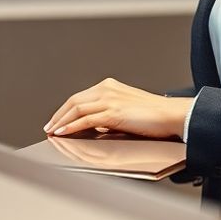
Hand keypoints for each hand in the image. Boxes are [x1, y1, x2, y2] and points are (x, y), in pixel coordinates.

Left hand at [43, 77, 191, 139]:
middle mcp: (107, 89)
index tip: (56, 120)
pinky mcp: (113, 112)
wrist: (171, 114)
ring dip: (61, 122)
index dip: (64, 110)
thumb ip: (109, 113)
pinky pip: (85, 119)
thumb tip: (94, 124)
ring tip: (52, 132)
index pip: (79, 97)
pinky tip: (63, 133)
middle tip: (49, 127)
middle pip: (74, 101)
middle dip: (58, 116)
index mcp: (110, 86)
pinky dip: (71, 126)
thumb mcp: (126, 109)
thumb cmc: (155, 115)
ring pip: (76, 109)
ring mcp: (110, 99)